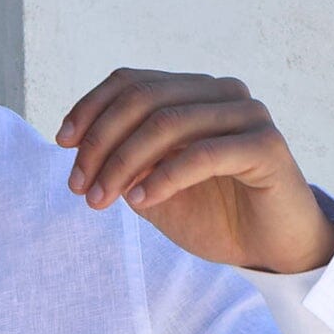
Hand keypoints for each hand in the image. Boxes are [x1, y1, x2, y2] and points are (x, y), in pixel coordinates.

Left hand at [53, 69, 333, 273]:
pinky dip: (164, 176)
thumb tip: (81, 146)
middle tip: (79, 187)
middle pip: (144, 98)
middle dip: (100, 142)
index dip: (90, 108)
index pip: (131, 82)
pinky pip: (203, 154)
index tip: (62, 144)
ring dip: (123, 163)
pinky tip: (140, 200)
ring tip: (100, 200)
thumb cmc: (214, 217)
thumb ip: (124, 163)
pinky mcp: (266, 146)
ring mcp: (248, 115)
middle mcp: (222, 93)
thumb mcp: (154, 188)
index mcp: (193, 93)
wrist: (270, 251)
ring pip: (168, 123)